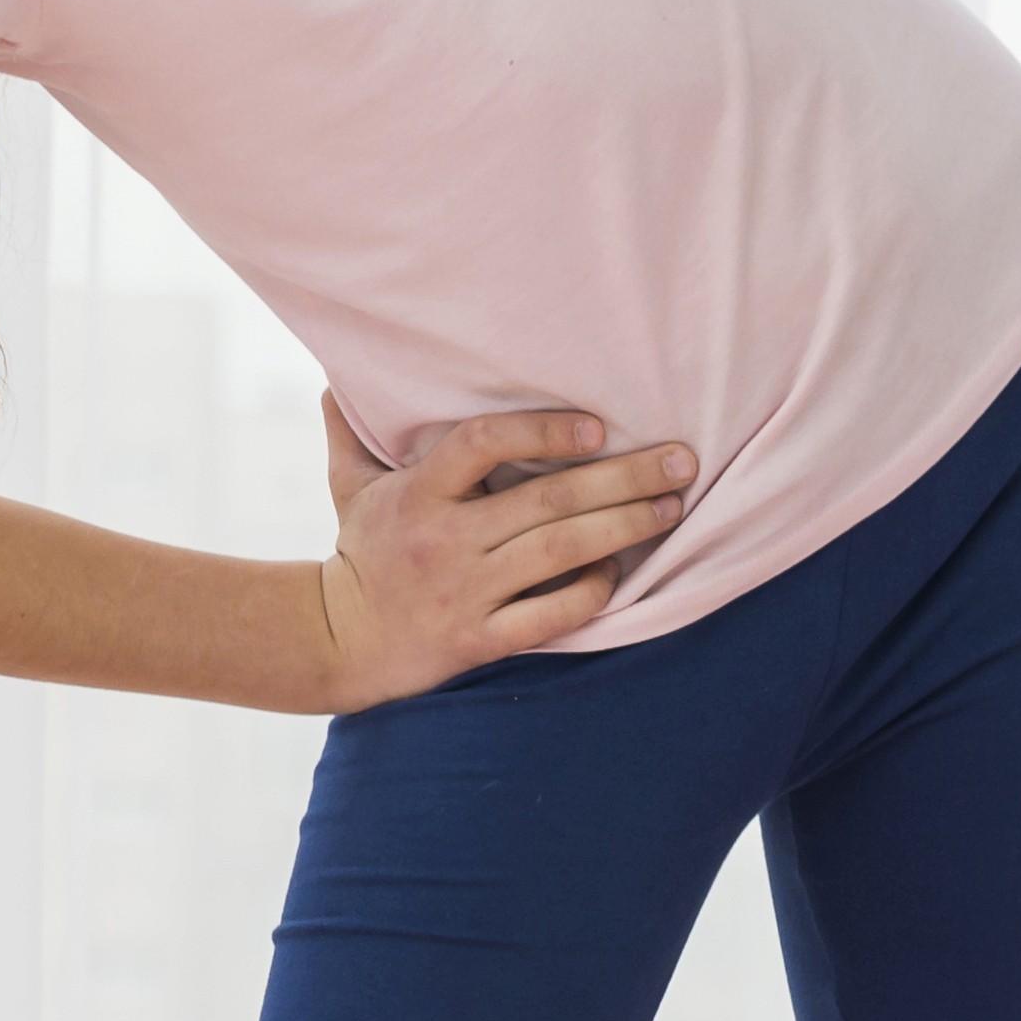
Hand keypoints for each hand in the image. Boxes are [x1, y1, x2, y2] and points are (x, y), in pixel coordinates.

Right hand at [309, 405, 695, 709]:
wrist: (337, 642)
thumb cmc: (359, 553)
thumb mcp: (347, 486)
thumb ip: (350, 431)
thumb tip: (340, 377)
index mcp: (417, 494)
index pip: (482, 445)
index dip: (543, 430)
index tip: (597, 427)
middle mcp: (445, 540)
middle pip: (547, 501)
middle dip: (624, 478)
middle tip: (683, 460)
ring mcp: (465, 592)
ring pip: (560, 553)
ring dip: (625, 527)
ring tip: (672, 507)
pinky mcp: (479, 639)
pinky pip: (550, 616)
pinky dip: (590, 592)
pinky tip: (620, 571)